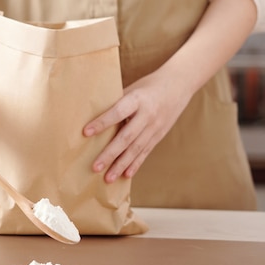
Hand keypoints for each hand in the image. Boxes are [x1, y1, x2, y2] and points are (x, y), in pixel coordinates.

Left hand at [84, 67, 191, 182]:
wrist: (178, 85)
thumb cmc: (148, 86)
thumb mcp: (133, 88)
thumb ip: (118, 102)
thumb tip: (93, 115)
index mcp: (138, 99)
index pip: (118, 112)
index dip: (102, 122)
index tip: (86, 132)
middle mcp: (148, 115)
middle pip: (127, 137)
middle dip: (110, 153)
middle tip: (95, 166)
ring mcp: (155, 127)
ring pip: (136, 149)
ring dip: (121, 165)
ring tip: (107, 178)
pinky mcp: (159, 135)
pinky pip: (145, 152)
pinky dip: (135, 164)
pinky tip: (125, 175)